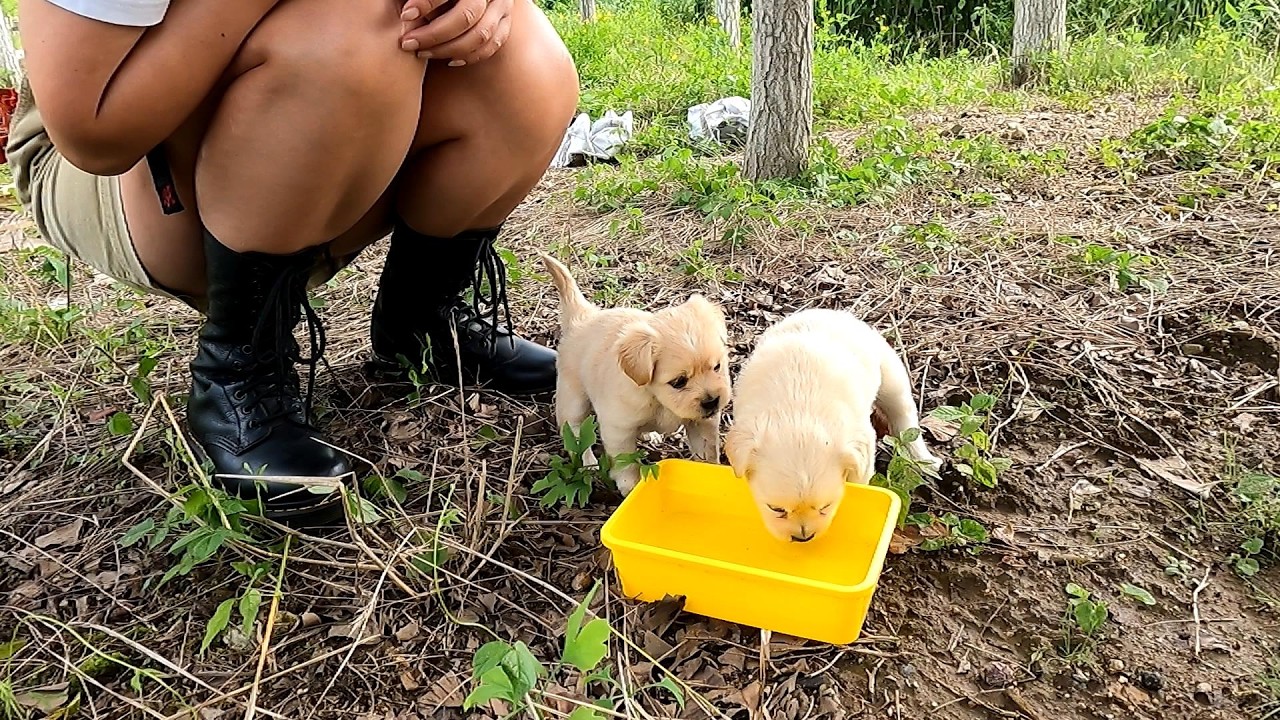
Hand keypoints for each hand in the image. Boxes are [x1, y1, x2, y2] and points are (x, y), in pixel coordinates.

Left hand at [399, 0, 513, 65]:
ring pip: (481, 35)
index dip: (425, 2)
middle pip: (466, 16)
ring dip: (449, 49)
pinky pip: (493, 45)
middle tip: (408, 43)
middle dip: (434, 34)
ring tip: (422, 53)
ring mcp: (501, 7)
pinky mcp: (505, 22)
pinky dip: (470, 56)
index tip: (405, 15)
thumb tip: (405, 13)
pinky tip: (449, 60)